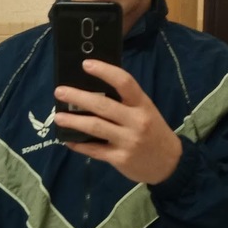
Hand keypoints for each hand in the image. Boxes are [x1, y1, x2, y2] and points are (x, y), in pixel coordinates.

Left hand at [54, 60, 181, 184]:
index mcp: (143, 104)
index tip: (86, 64)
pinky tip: (68, 139)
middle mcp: (136, 121)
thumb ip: (126, 101)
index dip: (104, 71)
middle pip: (103, 106)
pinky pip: (94, 150)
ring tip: (58, 117)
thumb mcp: (146, 110)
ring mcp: (128, 141)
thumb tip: (93, 88)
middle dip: (78, 97)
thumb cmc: (154, 131)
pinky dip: (79, 144)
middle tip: (60, 91)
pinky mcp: (120, 158)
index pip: (124, 82)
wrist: (170, 163)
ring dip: (73, 121)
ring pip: (95, 127)